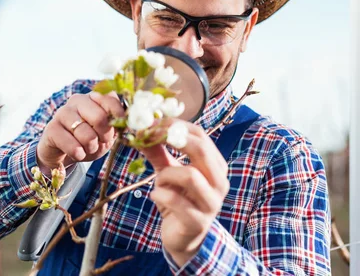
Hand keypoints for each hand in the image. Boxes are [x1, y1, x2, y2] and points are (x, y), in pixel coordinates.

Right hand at [37, 91, 124, 170]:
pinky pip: (72, 146)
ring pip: (86, 134)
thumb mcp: (105, 133)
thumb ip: (115, 126)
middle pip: (99, 117)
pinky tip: (77, 154)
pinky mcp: (51, 129)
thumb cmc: (87, 140)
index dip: (118, 115)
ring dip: (91, 147)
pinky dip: (79, 154)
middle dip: (105, 135)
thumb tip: (125, 123)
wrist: (61, 152)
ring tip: (88, 148)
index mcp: (92, 97)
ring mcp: (62, 113)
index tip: (118, 128)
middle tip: (102, 141)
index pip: (110, 98)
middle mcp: (77, 100)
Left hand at [141, 120, 228, 266]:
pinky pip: (177, 202)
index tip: (151, 123)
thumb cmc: (178, 200)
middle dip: (173, 140)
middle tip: (149, 138)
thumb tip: (141, 129)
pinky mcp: (198, 222)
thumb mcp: (167, 172)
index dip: (175, 125)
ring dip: (166, 174)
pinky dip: (160, 195)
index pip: (200, 136)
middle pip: (201, 150)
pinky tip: (155, 196)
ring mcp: (211, 203)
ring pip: (191, 176)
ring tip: (158, 181)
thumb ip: (158, 152)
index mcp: (214, 165)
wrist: (183, 238)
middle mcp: (219, 182)